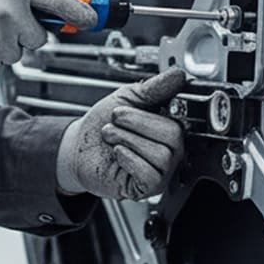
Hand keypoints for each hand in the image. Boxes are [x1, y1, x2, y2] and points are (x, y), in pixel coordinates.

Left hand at [56, 68, 186, 199]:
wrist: (77, 147)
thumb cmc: (102, 124)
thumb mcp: (126, 98)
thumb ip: (153, 88)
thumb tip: (178, 75)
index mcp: (169, 126)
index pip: (186, 115)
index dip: (165, 106)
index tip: (143, 101)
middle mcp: (170, 150)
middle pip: (174, 135)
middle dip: (137, 122)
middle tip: (117, 120)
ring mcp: (161, 170)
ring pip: (162, 155)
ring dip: (128, 140)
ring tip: (112, 136)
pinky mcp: (148, 188)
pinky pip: (150, 175)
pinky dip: (130, 159)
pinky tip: (118, 153)